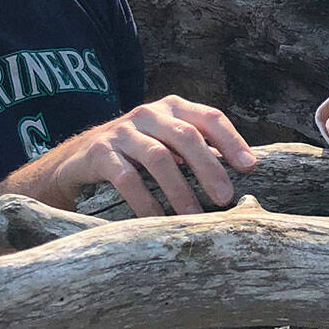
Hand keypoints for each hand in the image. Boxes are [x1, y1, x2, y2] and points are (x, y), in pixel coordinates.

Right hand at [19, 96, 255, 217]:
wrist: (78, 157)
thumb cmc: (138, 153)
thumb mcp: (168, 142)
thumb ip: (198, 150)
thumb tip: (244, 176)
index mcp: (173, 108)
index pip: (210, 117)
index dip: (232, 141)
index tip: (250, 168)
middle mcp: (149, 113)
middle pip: (186, 136)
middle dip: (209, 167)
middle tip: (225, 198)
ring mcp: (123, 131)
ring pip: (158, 157)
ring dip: (179, 189)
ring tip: (193, 217)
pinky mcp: (100, 152)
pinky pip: (126, 178)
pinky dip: (145, 201)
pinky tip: (157, 220)